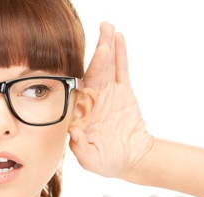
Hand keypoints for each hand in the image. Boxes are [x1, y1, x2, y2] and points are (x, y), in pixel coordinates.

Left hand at [68, 21, 154, 179]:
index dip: (75, 74)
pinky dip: (121, 55)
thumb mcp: (90, 159)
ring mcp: (108, 94)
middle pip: (92, 71)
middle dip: (95, 52)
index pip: (75, 90)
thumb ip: (80, 147)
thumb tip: (73, 131)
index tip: (74, 61)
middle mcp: (92, 99)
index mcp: (80, 113)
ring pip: (106, 67)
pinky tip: (119, 38)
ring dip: (106, 47)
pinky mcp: (124, 92)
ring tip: (107, 27)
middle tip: (100, 30)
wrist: (131, 159)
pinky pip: (122, 70)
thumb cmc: (106, 161)